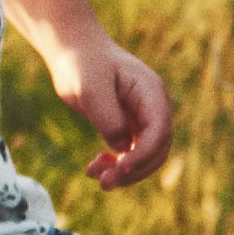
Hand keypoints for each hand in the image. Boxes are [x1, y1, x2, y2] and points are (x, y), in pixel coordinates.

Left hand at [49, 31, 178, 190]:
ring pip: (145, 157)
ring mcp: (143, 118)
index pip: (159, 131)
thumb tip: (122, 147)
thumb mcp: (91, 88)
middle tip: (104, 183)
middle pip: (157, 149)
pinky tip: (95, 168)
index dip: (143, 154)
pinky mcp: (129, 127)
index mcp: (151, 92)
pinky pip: (130, 154)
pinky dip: (116, 165)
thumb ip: (108, 118)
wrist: (74, 52)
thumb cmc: (82, 63)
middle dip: (134, 170)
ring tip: (96, 177)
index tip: (120, 168)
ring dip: (124, 172)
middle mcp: (153, 107)